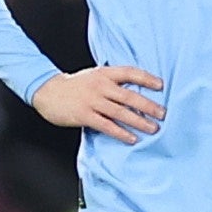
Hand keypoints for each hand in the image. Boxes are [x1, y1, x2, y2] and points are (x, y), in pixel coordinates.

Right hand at [32, 65, 163, 143]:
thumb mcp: (94, 76)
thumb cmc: (74, 86)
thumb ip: (112, 81)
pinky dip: (121, 132)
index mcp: (104, 73)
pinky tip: (132, 138)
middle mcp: (100, 86)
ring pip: (121, 112)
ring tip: (153, 128)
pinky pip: (107, 126)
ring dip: (139, 121)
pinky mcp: (85, 115)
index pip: (130, 72)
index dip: (146, 78)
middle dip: (148, 106)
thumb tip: (136, 92)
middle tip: (163, 114)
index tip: (161, 85)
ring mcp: (92, 101)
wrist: (48, 91)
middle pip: (129, 96)